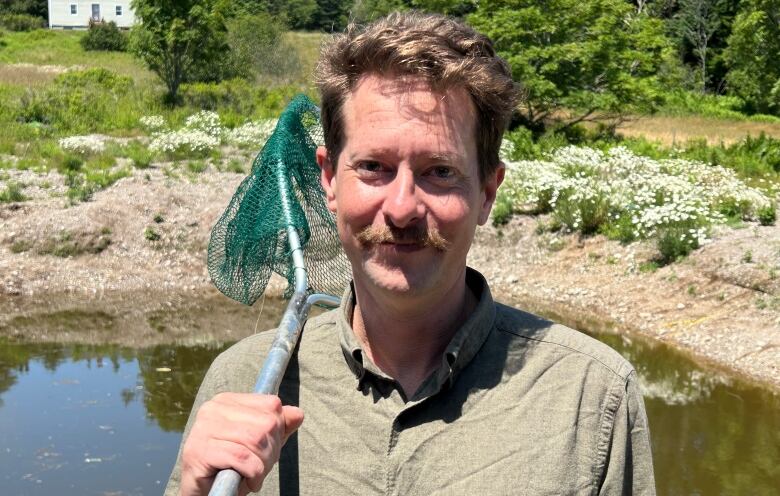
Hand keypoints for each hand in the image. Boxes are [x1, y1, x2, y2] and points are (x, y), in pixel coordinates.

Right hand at [179, 393, 303, 495]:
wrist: (203, 492)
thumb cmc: (232, 466)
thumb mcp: (261, 444)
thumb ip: (279, 427)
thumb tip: (298, 414)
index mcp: (227, 401)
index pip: (271, 405)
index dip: (278, 431)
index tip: (268, 449)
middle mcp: (213, 408)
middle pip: (266, 424)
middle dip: (271, 451)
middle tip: (261, 467)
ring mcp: (203, 428)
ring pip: (256, 441)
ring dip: (262, 465)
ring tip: (254, 475)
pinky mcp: (199, 451)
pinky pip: (242, 458)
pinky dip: (253, 474)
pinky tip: (249, 481)